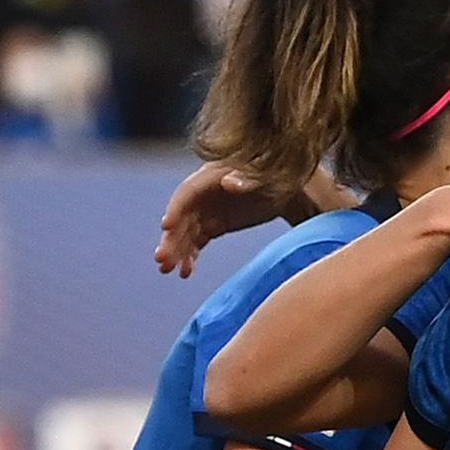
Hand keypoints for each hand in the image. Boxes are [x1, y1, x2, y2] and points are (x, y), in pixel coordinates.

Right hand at [159, 164, 297, 276]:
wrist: (287, 191)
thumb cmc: (276, 179)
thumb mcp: (265, 179)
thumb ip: (247, 180)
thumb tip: (228, 182)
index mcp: (211, 176)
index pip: (187, 193)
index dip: (175, 209)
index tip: (166, 227)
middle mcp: (203, 194)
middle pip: (182, 216)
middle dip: (171, 238)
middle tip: (161, 260)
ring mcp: (207, 210)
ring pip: (186, 232)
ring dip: (176, 251)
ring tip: (168, 270)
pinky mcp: (213, 225)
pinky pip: (196, 242)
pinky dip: (190, 256)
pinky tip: (185, 272)